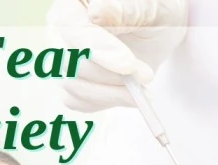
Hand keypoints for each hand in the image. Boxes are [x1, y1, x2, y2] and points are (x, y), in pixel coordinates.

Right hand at [46, 0, 187, 111]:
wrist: (158, 30)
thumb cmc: (154, 11)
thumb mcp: (149, 6)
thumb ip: (124, 8)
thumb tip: (96, 12)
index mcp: (73, 1)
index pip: (72, 28)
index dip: (97, 50)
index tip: (127, 66)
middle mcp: (59, 28)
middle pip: (70, 62)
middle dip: (109, 76)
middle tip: (145, 77)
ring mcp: (61, 56)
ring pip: (72, 86)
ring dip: (110, 93)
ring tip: (140, 88)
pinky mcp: (68, 81)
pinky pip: (76, 100)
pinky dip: (103, 101)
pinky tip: (125, 92)